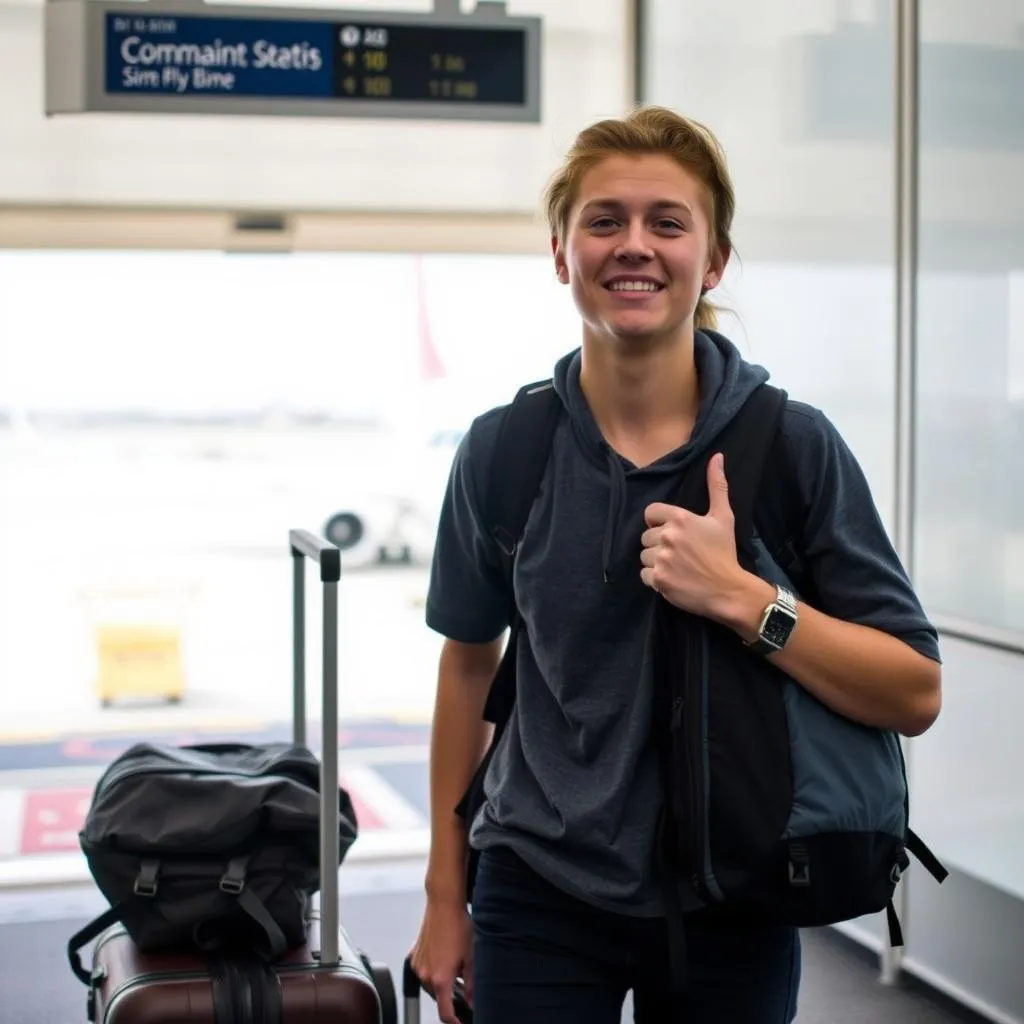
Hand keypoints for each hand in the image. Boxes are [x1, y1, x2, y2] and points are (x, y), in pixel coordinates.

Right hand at [408, 896, 473, 1022]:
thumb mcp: (471, 958)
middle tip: (463, 983)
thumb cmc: (458, 926)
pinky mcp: (413, 955)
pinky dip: (433, 970)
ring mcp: (417, 965)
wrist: (443, 904)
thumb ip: (471, 985)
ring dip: (441, 982)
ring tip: (455, 963)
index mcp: (440, 979)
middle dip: (450, 995)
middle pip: (438, 998)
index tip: (461, 1021)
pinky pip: (424, 971)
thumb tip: (472, 1001)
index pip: (445, 1013)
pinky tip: (444, 955)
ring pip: (430, 984)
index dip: (455, 1021)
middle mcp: (425, 975)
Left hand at [640, 452, 746, 620]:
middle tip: (679, 552)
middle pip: (646, 536)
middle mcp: (667, 536)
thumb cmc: (724, 552)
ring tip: (676, 566)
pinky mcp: (658, 579)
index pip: (650, 513)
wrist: (728, 589)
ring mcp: (661, 558)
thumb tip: (716, 456)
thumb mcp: (723, 517)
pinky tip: (672, 578)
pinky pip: (643, 575)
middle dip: (658, 544)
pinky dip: (654, 578)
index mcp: (680, 518)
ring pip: (644, 556)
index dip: (659, 522)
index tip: (672, 532)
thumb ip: (716, 486)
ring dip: (656, 561)